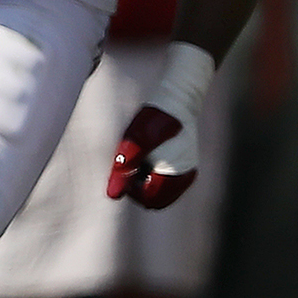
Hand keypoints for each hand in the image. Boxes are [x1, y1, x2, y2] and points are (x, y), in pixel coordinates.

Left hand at [107, 43, 214, 209]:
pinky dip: (150, 173)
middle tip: (129, 163)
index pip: (147, 200)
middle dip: (137, 186)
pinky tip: (146, 154)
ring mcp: (185, 172)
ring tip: (139, 155)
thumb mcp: (135, 140)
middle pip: (153, 198)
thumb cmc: (156, 117)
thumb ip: (123, 169)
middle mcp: (184, 178)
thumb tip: (113, 195)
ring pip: (157, 190)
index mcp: (176, 176)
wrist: (178, 97)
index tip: (122, 169)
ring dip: (142, 179)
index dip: (130, 189)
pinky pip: (162, 180)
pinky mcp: (182, 165)